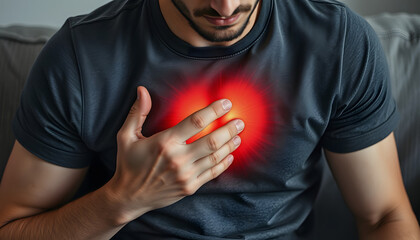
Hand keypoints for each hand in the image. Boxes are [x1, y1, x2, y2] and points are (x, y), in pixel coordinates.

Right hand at [106, 86, 243, 222]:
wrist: (128, 197)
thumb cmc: (128, 164)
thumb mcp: (126, 136)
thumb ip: (137, 112)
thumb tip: (142, 90)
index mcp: (165, 142)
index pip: (196, 122)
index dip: (214, 110)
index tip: (225, 104)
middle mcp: (178, 158)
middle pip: (212, 140)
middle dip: (229, 128)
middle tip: (239, 121)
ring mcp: (186, 174)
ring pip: (215, 157)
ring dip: (230, 145)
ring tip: (238, 135)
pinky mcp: (190, 187)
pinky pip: (212, 173)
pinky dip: (224, 163)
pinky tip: (230, 155)